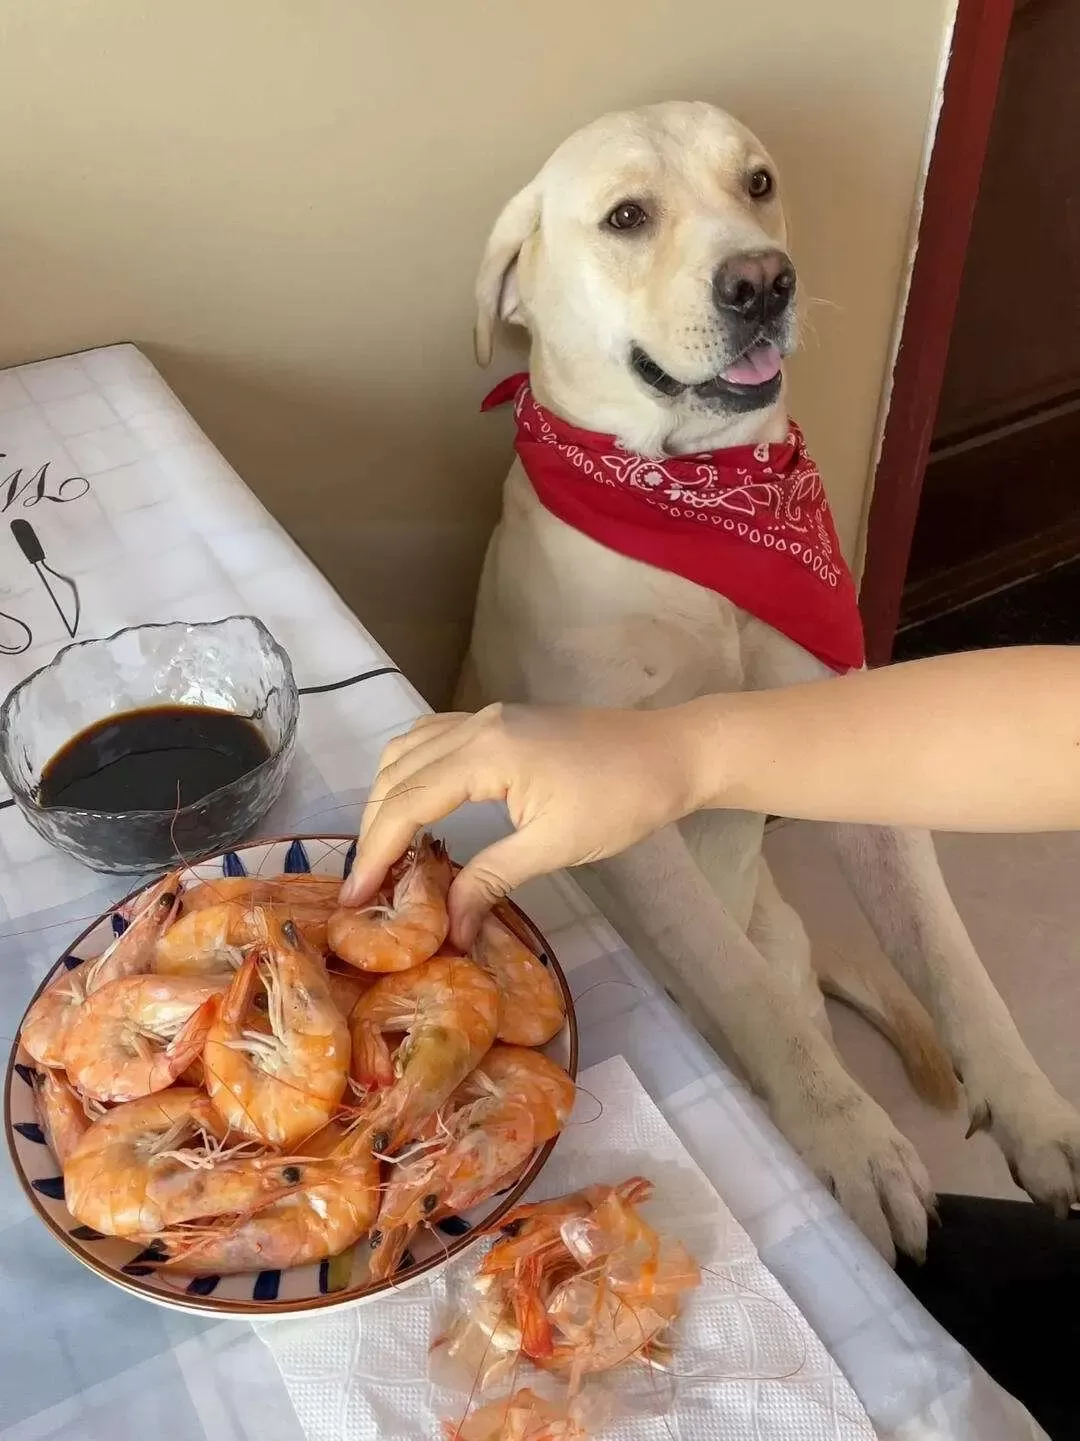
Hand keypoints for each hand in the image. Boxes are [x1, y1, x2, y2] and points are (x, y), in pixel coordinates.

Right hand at [342, 702, 700, 945]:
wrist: (673, 753)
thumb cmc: (623, 799)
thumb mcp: (555, 847)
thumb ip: (492, 880)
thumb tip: (450, 929)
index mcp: (486, 752)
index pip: (407, 802)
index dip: (376, 850)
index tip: (355, 896)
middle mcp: (476, 724)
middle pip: (396, 772)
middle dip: (373, 827)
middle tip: (365, 883)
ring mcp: (487, 717)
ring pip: (408, 749)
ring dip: (387, 796)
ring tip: (384, 849)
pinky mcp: (501, 722)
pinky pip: (433, 739)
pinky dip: (411, 772)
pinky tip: (415, 805)